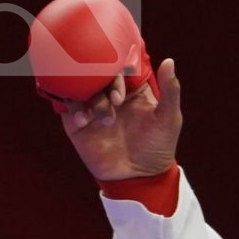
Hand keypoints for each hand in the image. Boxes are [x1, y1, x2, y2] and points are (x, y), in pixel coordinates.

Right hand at [60, 57, 182, 181]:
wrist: (137, 178)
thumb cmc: (157, 148)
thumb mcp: (168, 118)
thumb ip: (170, 90)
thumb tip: (169, 61)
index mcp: (132, 88)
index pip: (120, 64)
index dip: (120, 67)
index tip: (123, 81)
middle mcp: (109, 93)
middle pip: (97, 71)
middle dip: (103, 81)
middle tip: (115, 101)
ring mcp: (92, 107)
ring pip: (81, 85)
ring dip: (89, 97)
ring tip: (101, 119)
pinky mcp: (77, 123)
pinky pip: (67, 105)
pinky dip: (73, 108)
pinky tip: (84, 121)